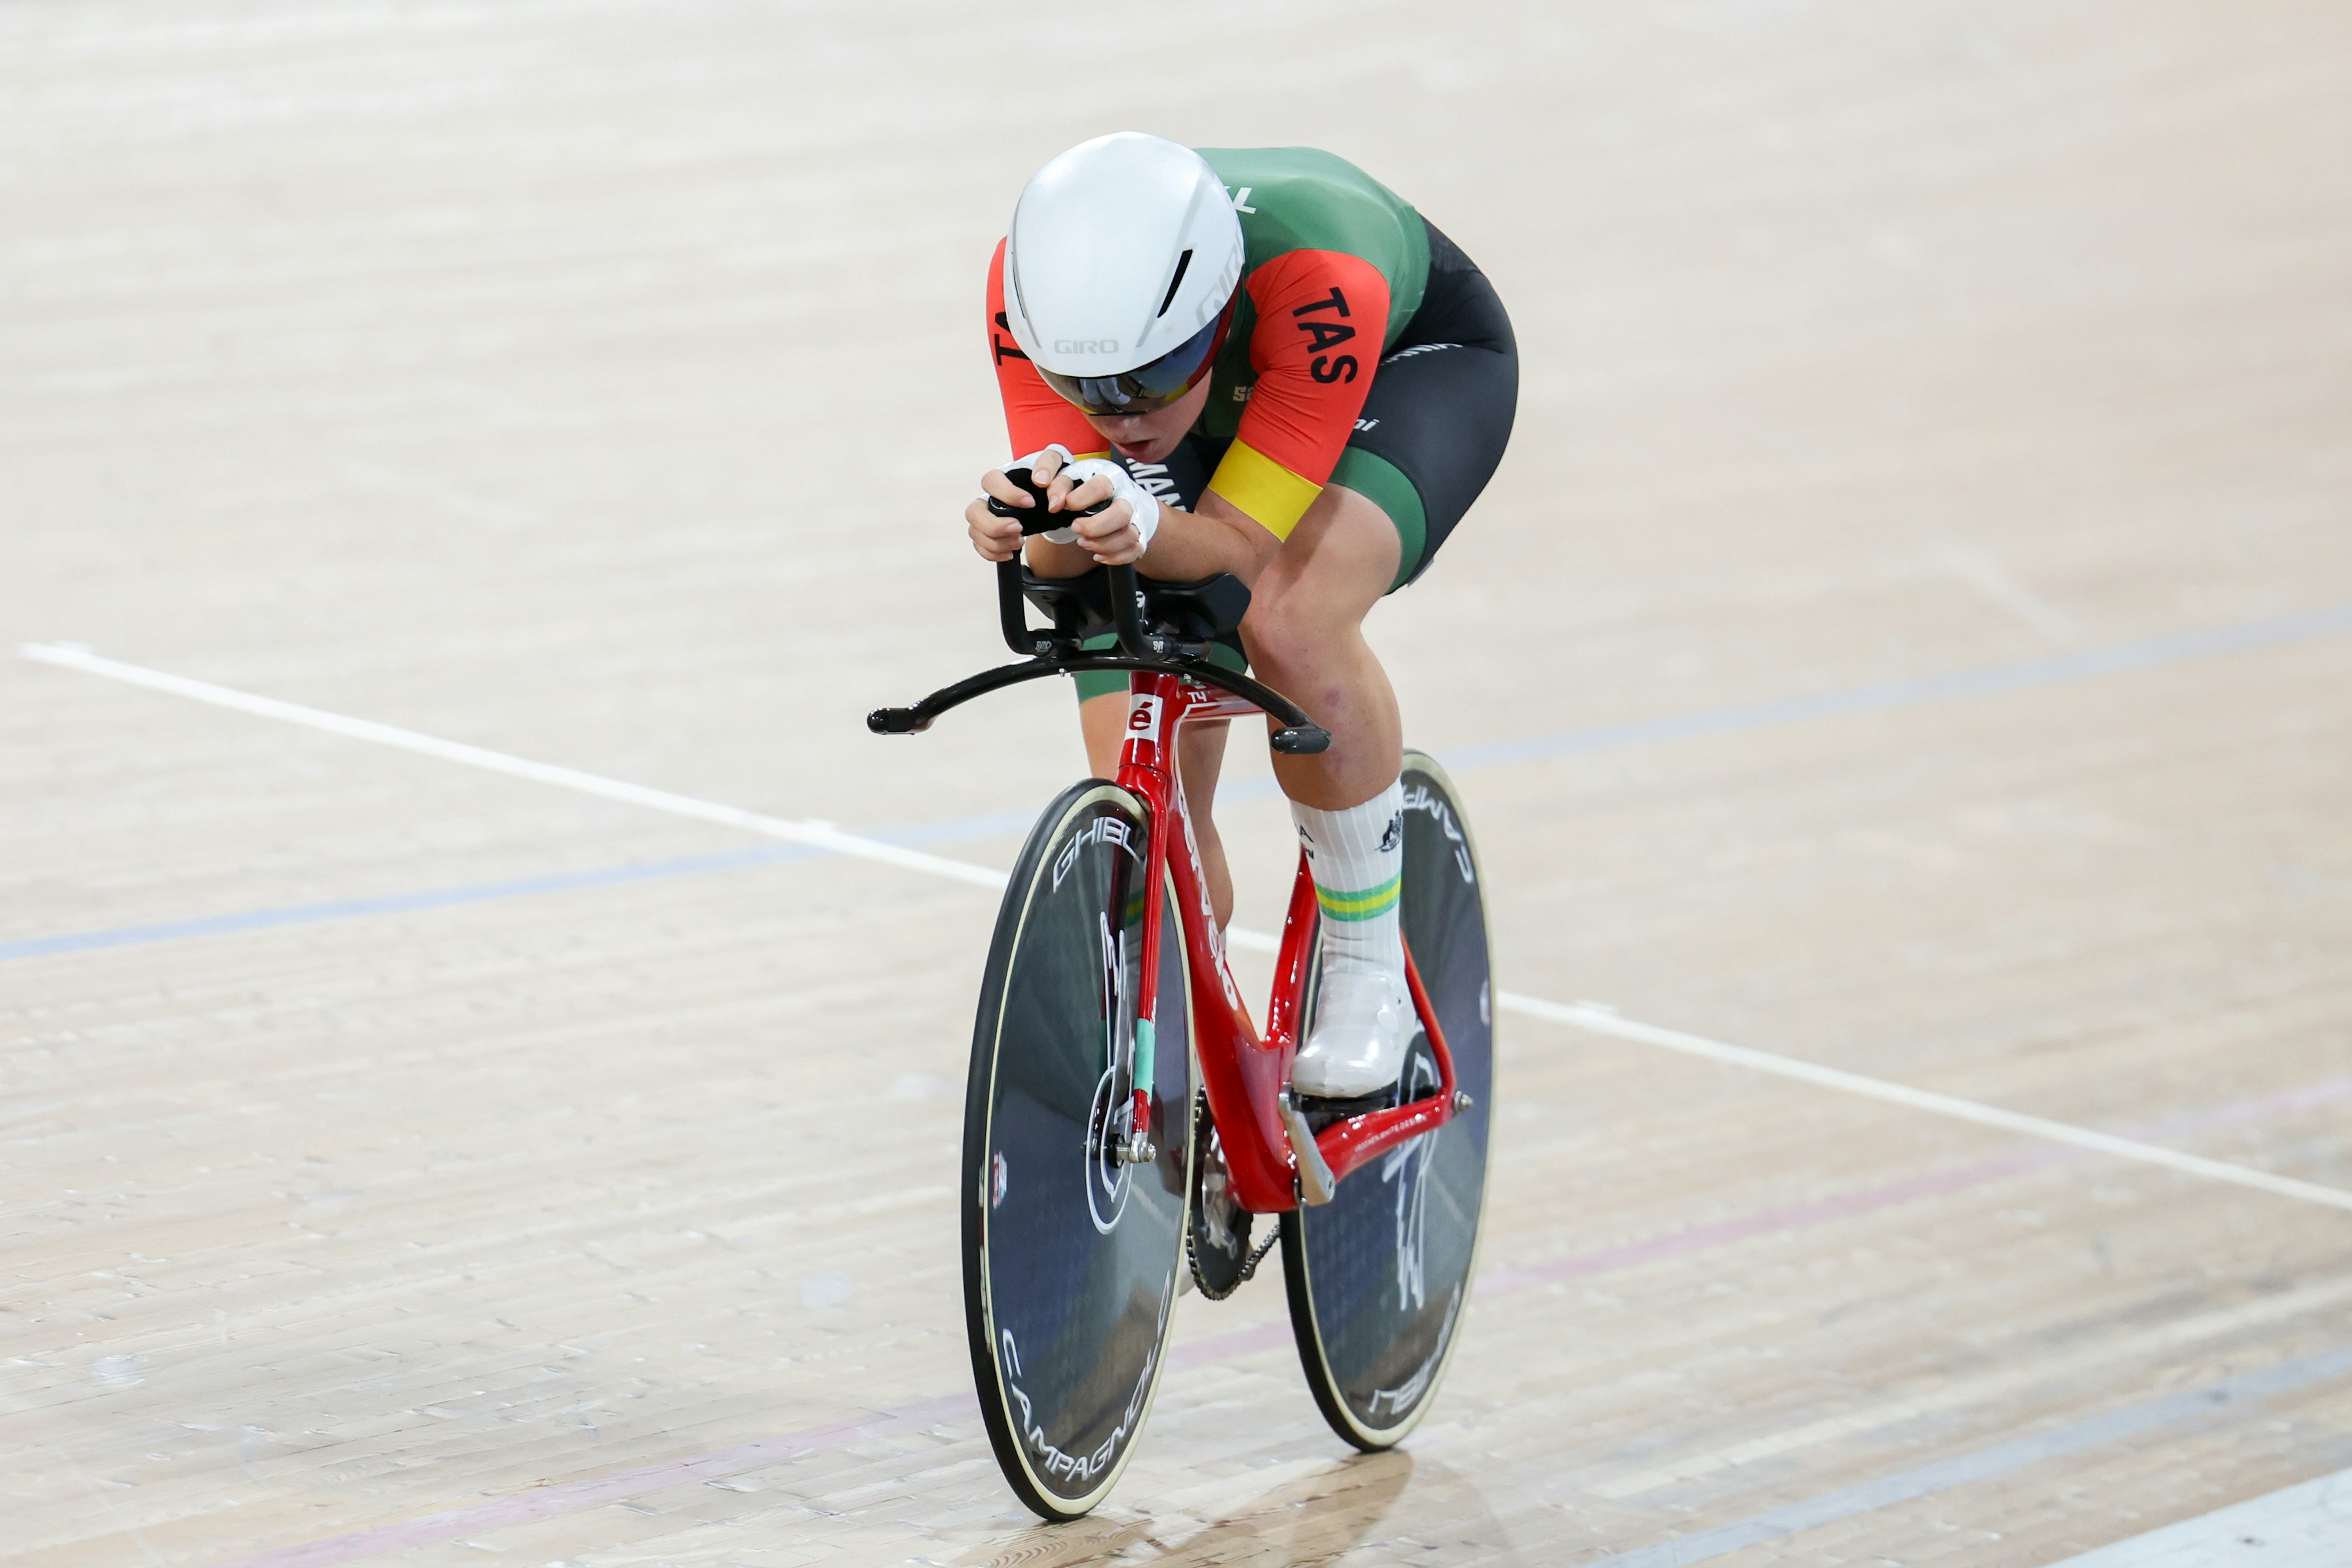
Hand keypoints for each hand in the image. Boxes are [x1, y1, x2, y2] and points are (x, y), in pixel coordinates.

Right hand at [966, 445, 1079, 561]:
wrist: (1051, 498)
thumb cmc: (1048, 478)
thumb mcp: (1055, 466)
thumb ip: (1049, 466)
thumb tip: (1041, 480)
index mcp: (1002, 477)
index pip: (991, 481)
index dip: (1007, 494)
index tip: (1030, 503)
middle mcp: (988, 498)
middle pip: (973, 511)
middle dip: (994, 525)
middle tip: (1019, 528)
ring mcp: (986, 517)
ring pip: (974, 531)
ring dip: (996, 542)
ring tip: (1019, 542)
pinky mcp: (988, 533)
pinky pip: (980, 546)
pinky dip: (993, 553)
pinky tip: (1011, 553)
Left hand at [1057, 459, 1160, 565]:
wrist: (1119, 496)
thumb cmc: (1090, 488)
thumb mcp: (1072, 479)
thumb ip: (1058, 486)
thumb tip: (1054, 504)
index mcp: (1111, 476)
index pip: (1101, 486)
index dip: (1081, 499)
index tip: (1066, 507)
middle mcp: (1128, 496)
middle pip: (1122, 513)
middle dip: (1095, 527)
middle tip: (1075, 528)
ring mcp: (1137, 516)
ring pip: (1129, 535)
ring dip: (1103, 544)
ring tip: (1083, 543)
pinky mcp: (1141, 535)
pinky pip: (1135, 550)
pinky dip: (1115, 557)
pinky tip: (1098, 555)